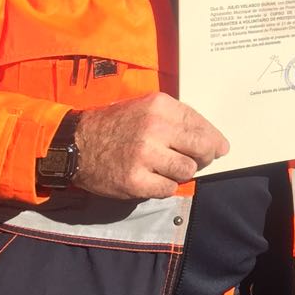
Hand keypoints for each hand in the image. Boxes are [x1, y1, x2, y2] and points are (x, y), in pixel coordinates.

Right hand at [71, 92, 229, 199]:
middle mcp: (154, 128)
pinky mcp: (134, 181)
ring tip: (167, 167)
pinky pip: (168, 188)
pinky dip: (164, 186)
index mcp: (160, 106)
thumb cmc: (116, 124)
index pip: (201, 125)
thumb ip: (179, 119)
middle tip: (199, 160)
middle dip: (206, 157)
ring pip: (187, 170)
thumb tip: (218, 143)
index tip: (219, 147)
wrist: (76, 143)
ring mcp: (144, 156)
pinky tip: (153, 178)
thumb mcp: (146, 107)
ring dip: (181, 172)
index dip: (214, 139)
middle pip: (202, 148)